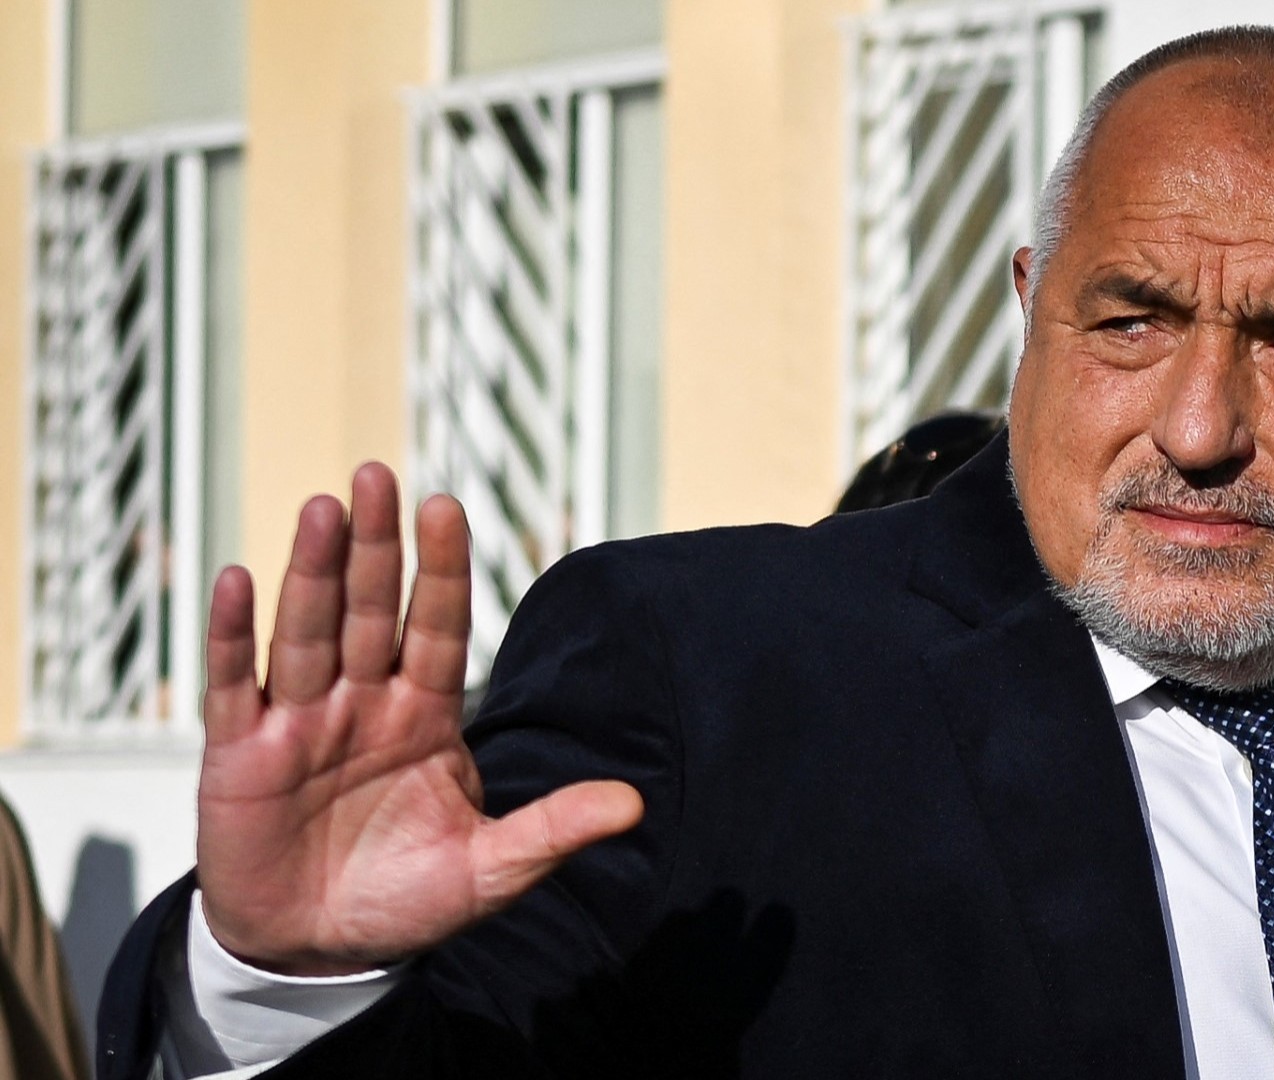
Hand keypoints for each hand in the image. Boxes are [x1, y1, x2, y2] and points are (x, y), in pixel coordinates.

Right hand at [194, 463, 643, 974]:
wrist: (316, 956)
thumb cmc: (403, 901)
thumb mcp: (489, 871)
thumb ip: (553, 831)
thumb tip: (635, 806)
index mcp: (425, 715)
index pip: (440, 628)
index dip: (444, 571)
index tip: (447, 507)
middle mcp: (363, 703)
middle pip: (371, 610)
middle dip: (375, 547)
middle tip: (378, 476)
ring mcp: (300, 723)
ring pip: (307, 631)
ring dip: (313, 571)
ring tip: (324, 507)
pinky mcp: (240, 755)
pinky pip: (235, 685)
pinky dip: (234, 635)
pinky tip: (235, 579)